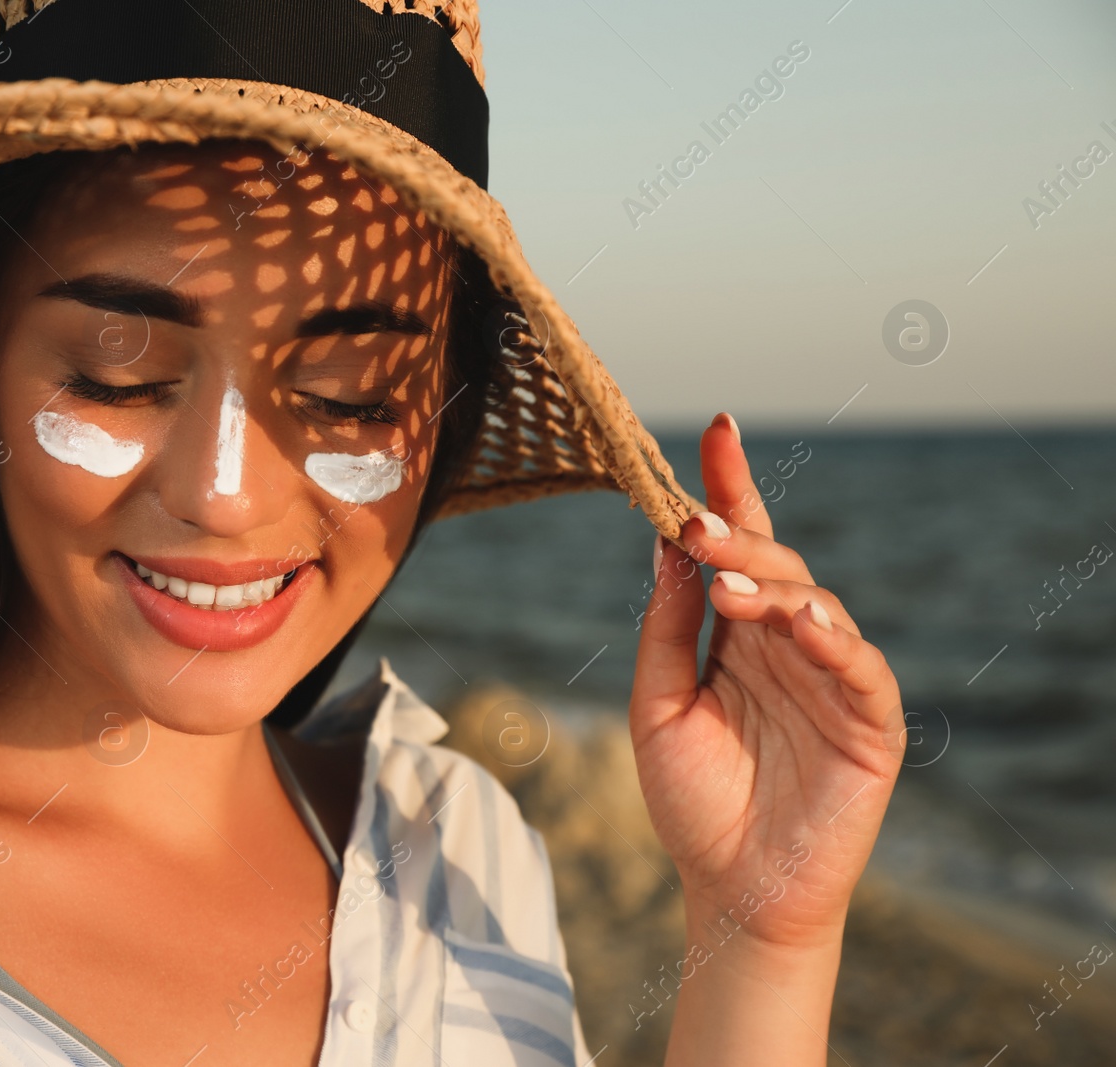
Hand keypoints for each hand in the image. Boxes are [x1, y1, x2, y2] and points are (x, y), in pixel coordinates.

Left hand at [630, 412, 905, 949]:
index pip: (738, 548)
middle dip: (735, 538)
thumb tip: (665, 542)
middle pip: (773, 566)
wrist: (730, 890)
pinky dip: (834, 641)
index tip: (717, 428)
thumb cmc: (693, 801)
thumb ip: (666, 628)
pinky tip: (802, 625)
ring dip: (773, 588)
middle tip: (693, 524)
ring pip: (817, 604)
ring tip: (726, 588)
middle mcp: (787, 644)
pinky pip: (861, 668)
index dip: (730, 489)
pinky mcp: (871, 722)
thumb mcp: (656, 706)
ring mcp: (833, 679)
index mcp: (738, 635)